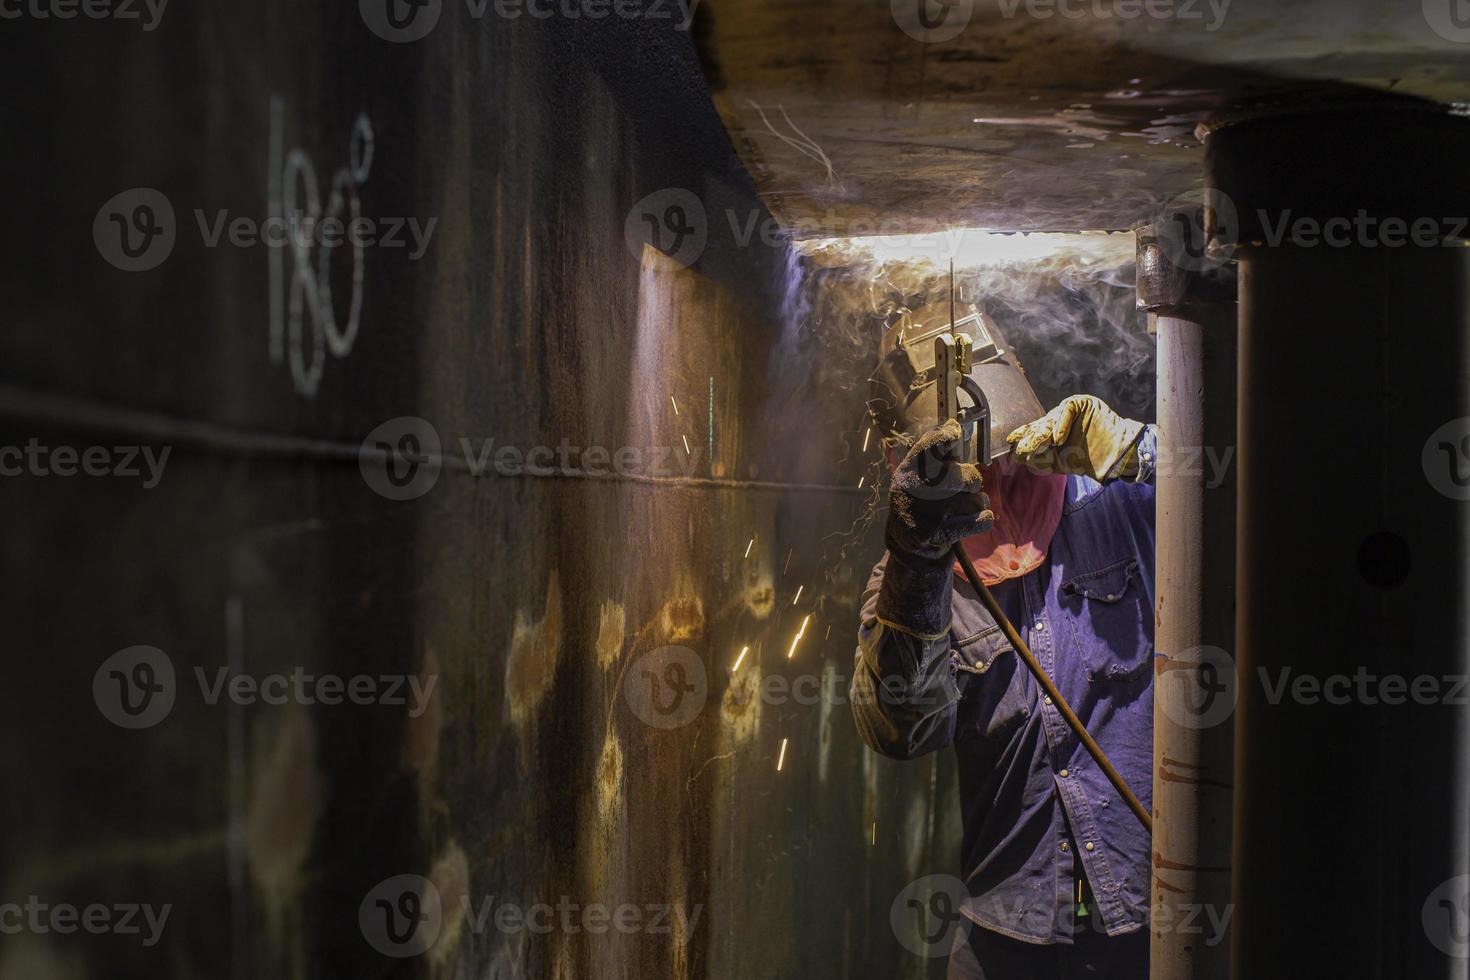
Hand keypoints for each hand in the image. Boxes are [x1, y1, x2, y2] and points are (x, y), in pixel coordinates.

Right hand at [886, 419, 994, 560]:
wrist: (907, 541)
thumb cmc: (920, 500)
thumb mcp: (918, 475)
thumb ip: (936, 453)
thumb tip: (953, 424)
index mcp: (908, 471)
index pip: (926, 447)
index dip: (943, 436)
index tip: (954, 432)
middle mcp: (915, 490)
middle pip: (960, 475)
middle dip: (971, 478)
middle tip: (969, 483)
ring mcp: (927, 514)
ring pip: (976, 499)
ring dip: (978, 500)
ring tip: (968, 504)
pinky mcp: (940, 534)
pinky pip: (982, 520)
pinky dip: (984, 518)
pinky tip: (973, 518)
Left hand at [1005, 395, 1143, 480]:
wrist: (1116, 456)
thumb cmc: (1088, 460)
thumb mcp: (1059, 462)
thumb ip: (1041, 458)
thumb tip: (1018, 456)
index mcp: (1052, 429)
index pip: (1034, 430)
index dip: (1022, 436)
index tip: (1010, 444)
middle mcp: (1059, 417)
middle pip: (1040, 424)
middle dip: (1030, 438)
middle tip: (1021, 449)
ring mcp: (1071, 409)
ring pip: (1051, 418)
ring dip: (1042, 434)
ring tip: (1035, 446)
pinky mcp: (1084, 403)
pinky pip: (1067, 410)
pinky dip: (1062, 425)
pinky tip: (1058, 440)